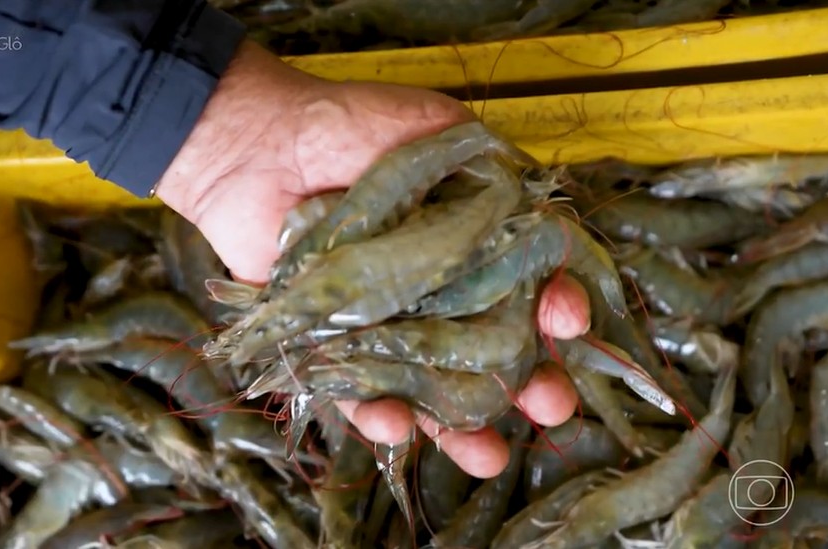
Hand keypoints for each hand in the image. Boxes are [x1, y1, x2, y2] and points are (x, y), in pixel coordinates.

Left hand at [155, 41, 587, 477]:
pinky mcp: (328, 349)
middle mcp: (430, 297)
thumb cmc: (349, 129)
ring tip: (492, 456)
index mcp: (466, 250)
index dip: (553, 308)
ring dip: (463, 428)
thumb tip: (547, 214)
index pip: (525, 289)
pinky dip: (375, 415)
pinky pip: (354, 395)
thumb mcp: (436, 128)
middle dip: (527, 385)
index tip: (568, 320)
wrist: (259, 145)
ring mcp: (381, 328)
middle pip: (488, 354)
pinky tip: (397, 426)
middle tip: (553, 407)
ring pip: (430, 391)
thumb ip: (492, 165)